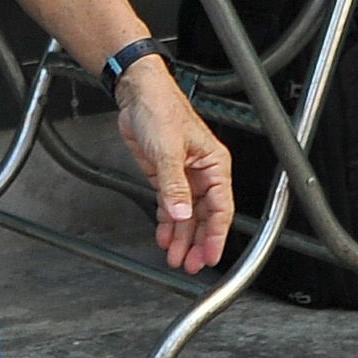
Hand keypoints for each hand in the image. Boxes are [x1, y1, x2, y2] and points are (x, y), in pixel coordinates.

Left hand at [114, 58, 234, 271]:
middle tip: (189, 263)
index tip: (209, 255)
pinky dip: (167, 222)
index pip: (220, 208)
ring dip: (180, 236)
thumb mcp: (168, 150)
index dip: (215, 235)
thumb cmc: (161, 109)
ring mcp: (183, 175)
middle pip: (204, 216)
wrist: (137, 94)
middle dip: (196, 241)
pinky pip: (170, 205)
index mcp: (214, 165)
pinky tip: (164, 236)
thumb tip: (180, 214)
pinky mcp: (165, 175)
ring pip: (186, 214)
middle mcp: (201, 173)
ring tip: (174, 256)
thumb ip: (174, 186)